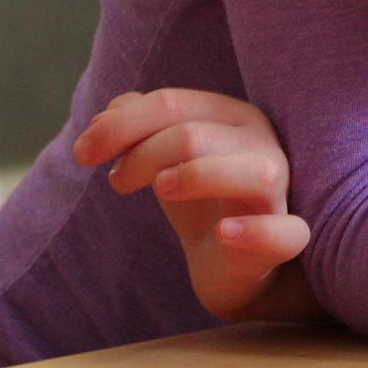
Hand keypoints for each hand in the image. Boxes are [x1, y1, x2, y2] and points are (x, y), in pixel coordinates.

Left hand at [73, 87, 318, 323]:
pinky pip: (285, 232)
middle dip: (141, 155)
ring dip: (197, 177)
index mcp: (233, 117)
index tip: (82, 152)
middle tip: (115, 182)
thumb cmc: (200, 201)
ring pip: (250, 171)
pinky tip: (223, 233)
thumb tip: (105, 115)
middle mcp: (262, 145)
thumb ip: (138, 127)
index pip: (171, 103)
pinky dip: (255, 231)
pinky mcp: (284, 239)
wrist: (232, 264)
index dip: (120, 125)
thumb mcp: (164, 159)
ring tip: (161, 191)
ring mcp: (279, 192)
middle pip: (195, 135)